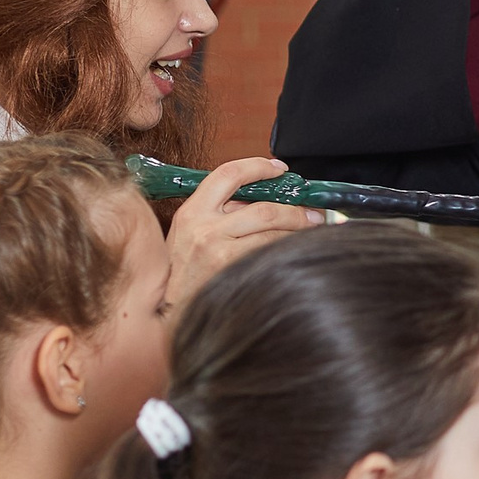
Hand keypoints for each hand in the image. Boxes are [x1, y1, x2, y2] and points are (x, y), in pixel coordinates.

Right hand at [165, 157, 323, 309]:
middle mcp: (204, 229)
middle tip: (314, 212)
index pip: (228, 174)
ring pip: (273, 234)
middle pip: (264, 209)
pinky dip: (287, 250)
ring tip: (310, 232)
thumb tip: (266, 197)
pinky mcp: (232, 273)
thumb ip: (220, 212)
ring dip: (298, 232)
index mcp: (192, 212)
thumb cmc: (181, 272)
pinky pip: (270, 255)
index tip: (280, 170)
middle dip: (296, 210)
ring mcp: (219, 253)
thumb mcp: (189, 233)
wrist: (165, 311)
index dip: (258, 167)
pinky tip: (294, 252)